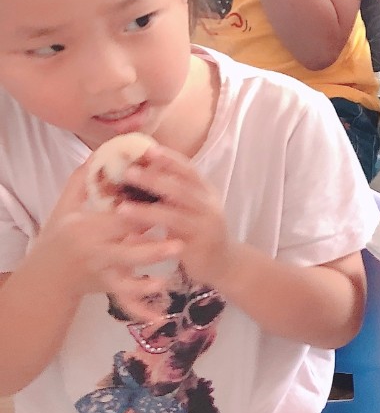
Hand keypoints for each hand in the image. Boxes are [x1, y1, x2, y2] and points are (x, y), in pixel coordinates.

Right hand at [32, 165, 182, 298]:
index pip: (117, 221)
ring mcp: (100, 275)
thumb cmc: (61, 234)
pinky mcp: (106, 290)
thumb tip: (101, 152)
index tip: (165, 206)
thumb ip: (83, 181)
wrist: (48, 274)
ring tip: (167, 280)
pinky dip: (142, 311)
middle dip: (152, 250)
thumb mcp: (66, 207)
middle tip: (180, 243)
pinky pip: (125, 303)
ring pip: (125, 283)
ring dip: (146, 284)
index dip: (140, 213)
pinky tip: (161, 316)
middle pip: (125, 254)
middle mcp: (93, 254)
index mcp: (85, 229)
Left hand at [116, 147, 241, 287]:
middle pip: (181, 188)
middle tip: (128, 172)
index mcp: (207, 193)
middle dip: (154, 179)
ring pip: (174, 215)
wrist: (224, 264)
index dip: (170, 159)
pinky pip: (171, 241)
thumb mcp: (194, 207)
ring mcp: (206, 227)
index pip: (189, 170)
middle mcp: (209, 207)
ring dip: (146, 210)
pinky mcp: (199, 248)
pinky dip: (151, 238)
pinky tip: (131, 237)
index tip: (148, 149)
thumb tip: (142, 170)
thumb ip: (175, 192)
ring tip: (121, 207)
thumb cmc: (201, 232)